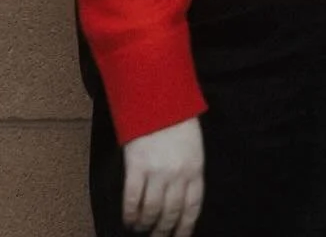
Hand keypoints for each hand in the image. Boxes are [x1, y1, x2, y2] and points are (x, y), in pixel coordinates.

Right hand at [122, 118, 203, 235]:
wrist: (159, 100)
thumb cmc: (179, 123)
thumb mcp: (194, 148)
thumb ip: (190, 174)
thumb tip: (182, 203)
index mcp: (196, 169)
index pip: (192, 207)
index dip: (185, 227)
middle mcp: (178, 174)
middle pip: (171, 213)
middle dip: (163, 231)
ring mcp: (157, 172)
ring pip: (151, 211)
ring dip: (145, 225)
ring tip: (141, 229)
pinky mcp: (137, 168)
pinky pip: (132, 200)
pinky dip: (130, 214)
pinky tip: (129, 220)